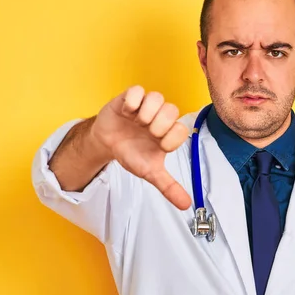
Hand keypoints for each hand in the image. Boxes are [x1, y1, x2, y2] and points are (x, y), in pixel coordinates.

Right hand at [90, 85, 191, 209]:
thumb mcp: (149, 172)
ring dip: (146, 113)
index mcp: (168, 133)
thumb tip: (186, 205)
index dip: (171, 139)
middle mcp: (160, 116)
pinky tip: (126, 113)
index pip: (181, 129)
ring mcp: (145, 105)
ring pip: (156, 98)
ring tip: (136, 122)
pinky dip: (132, 102)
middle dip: (159, 126)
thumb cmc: (131, 153)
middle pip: (172, 110)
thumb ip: (168, 186)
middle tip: (146, 133)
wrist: (107, 143)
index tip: (159, 147)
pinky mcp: (130, 97)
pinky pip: (136, 90)